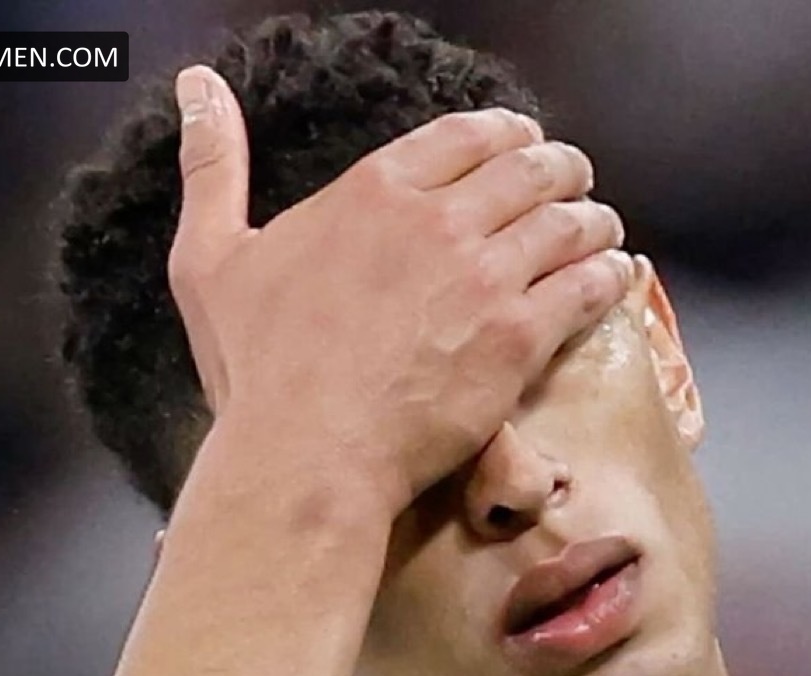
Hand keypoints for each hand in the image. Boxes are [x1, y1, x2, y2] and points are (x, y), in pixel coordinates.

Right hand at [168, 65, 630, 519]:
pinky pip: (586, 286)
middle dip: (561, 169)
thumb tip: (196, 87)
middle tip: (574, 182)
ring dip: (593, 218)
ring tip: (602, 228)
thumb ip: (212, 168)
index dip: (506, 134)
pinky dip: (608, 274)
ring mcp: (486, 276)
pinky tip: (614, 275)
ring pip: (568, 222)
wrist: (309, 453)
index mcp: (374, 192)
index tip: (522, 145)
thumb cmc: (259, 371)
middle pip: (529, 170)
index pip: (465, 135)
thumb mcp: (211, 261)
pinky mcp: (519, 336)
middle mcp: (439, 219)